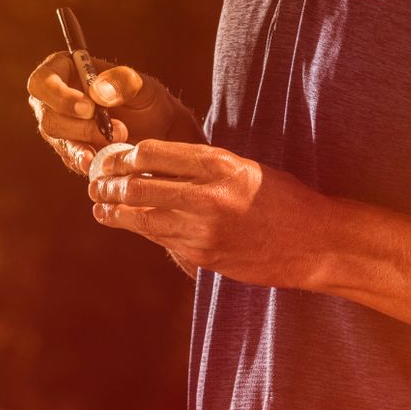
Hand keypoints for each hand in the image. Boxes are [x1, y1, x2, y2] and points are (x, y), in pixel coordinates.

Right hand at [25, 50, 197, 176]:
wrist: (158, 130)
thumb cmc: (145, 99)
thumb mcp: (141, 86)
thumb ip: (121, 83)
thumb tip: (98, 92)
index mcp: (62, 70)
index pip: (41, 83)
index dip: (59, 97)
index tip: (89, 108)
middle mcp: (53, 100)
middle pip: (47, 117)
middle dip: (79, 127)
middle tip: (112, 130)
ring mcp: (59, 127)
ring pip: (58, 140)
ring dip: (87, 144)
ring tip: (116, 144)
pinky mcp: (70, 150)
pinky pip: (71, 158)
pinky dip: (88, 161)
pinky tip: (104, 162)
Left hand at [85, 139, 329, 287]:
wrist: (315, 243)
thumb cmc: (283, 198)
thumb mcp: (244, 167)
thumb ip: (202, 165)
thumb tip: (155, 161)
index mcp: (218, 164)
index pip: (152, 153)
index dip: (124, 155)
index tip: (114, 157)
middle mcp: (207, 195)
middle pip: (137, 186)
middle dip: (109, 184)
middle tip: (96, 183)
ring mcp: (202, 230)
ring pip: (142, 219)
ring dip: (115, 212)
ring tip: (100, 206)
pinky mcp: (203, 256)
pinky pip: (162, 239)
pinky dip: (143, 229)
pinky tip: (129, 224)